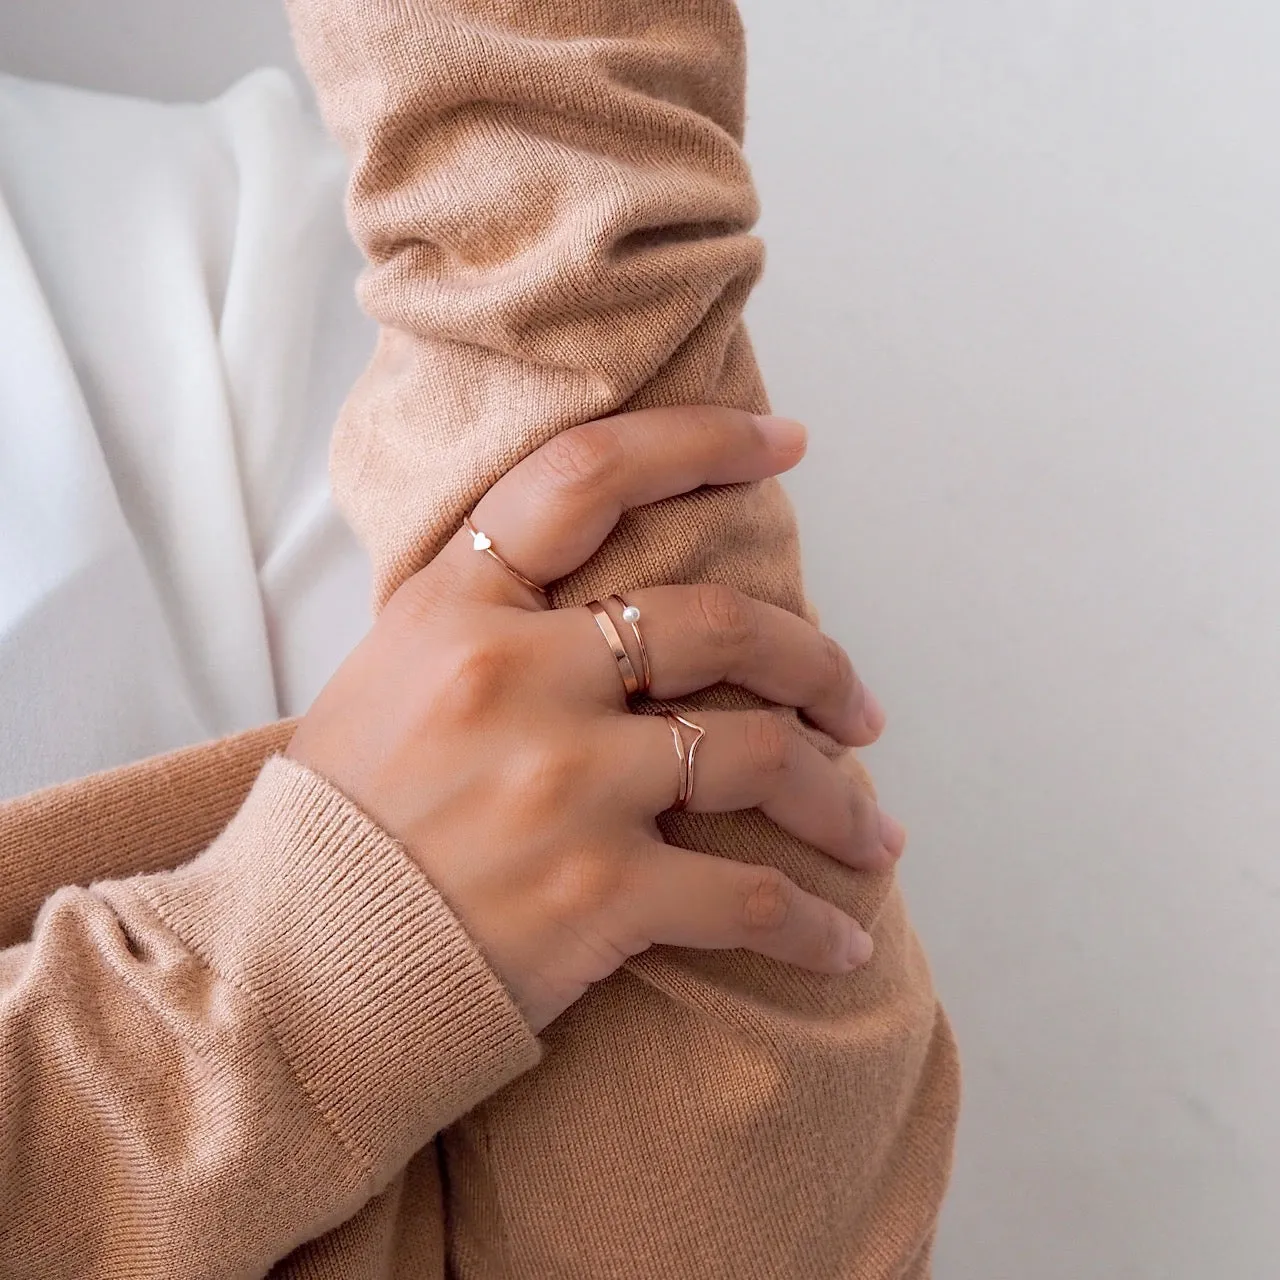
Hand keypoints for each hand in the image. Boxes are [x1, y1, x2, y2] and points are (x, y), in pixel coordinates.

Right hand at [287, 405, 902, 1031]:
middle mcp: (519, 679)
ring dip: (839, 796)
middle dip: (816, 660)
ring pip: (761, 754)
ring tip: (873, 831)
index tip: (784, 443)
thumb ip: (491, 623)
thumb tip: (605, 599)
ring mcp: (566, 785)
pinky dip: (811, 924)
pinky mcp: (596, 894)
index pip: (588, 477)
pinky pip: (747, 897)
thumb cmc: (341, 823)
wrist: (286, 970)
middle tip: (859, 704)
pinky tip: (842, 942)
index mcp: (459, 610)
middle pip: (719, 625)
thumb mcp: (389, 678)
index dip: (702, 442)